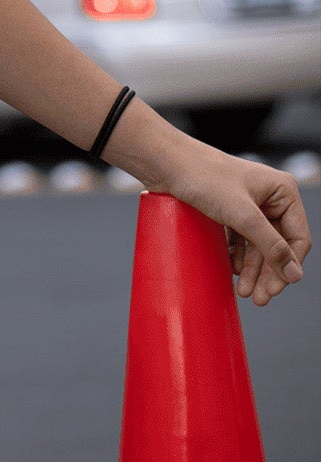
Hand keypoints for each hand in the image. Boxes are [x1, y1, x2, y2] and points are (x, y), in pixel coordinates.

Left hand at [150, 138, 311, 306]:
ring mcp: (248, 202)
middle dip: (267, 272)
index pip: (297, 238)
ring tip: (243, 291)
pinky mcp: (229, 208)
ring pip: (258, 244)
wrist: (164, 162)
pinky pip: (240, 239)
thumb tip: (294, 275)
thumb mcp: (242, 216)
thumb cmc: (204, 178)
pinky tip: (232, 270)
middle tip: (258, 298)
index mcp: (282, 190)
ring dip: (252, 269)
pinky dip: (238, 256)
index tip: (274, 290)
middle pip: (277, 244)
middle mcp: (268, 195)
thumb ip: (271, 246)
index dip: (288, 266)